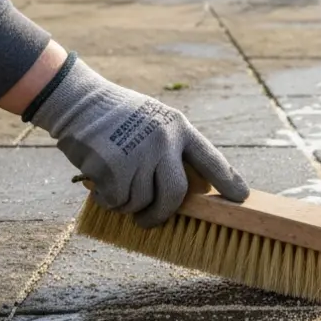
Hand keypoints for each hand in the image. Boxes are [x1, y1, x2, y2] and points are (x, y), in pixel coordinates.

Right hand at [29, 55, 249, 227]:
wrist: (78, 100)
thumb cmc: (118, 116)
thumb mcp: (155, 121)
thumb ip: (172, 149)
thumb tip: (190, 191)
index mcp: (179, 128)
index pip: (211, 159)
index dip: (228, 181)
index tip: (242, 198)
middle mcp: (163, 141)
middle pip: (175, 194)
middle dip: (161, 214)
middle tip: (149, 220)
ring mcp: (139, 153)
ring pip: (141, 201)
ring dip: (127, 204)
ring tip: (115, 186)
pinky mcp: (112, 165)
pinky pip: (116, 200)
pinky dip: (107, 200)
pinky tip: (99, 184)